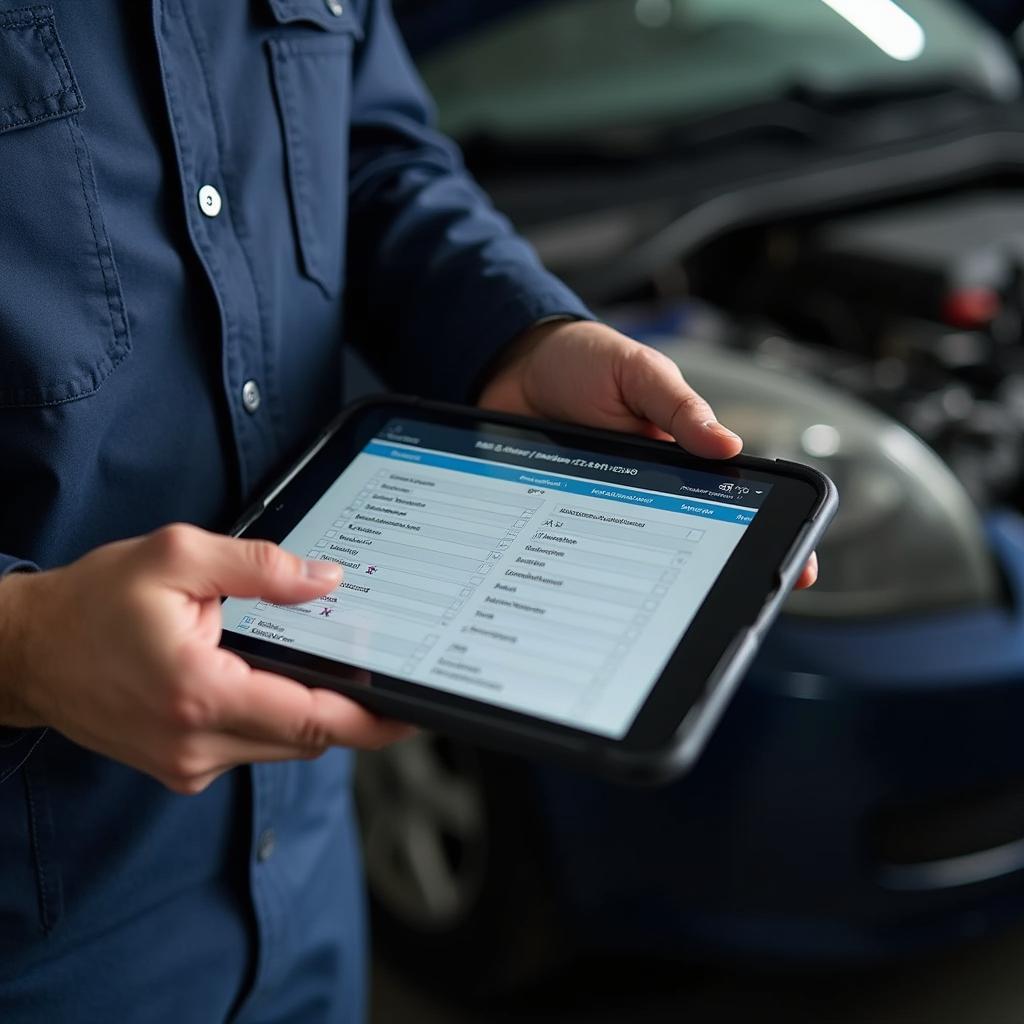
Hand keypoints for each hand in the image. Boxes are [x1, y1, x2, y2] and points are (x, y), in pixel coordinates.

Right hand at [0, 525, 412, 792]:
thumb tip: (326, 579)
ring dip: (310, 710)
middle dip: (347, 707)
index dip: (371, 721)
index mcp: (200, 693)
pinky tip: (273, 677)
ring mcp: (188, 764)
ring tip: (321, 663)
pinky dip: (276, 716)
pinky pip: (254, 745)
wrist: (28, 652)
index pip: (312, 720)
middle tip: (376, 667)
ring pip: (284, 745)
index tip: (413, 714)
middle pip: (307, 737)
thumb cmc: (93, 603)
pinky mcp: (183, 767)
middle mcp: (197, 744)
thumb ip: (260, 567)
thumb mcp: (176, 557)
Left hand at [479, 320, 817, 588]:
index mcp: (680, 452)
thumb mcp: (638, 372)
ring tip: (660, 599)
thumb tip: (729, 447)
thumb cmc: (585, 361)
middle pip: (692, 535)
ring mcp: (608, 503)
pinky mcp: (566, 513)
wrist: (512, 365)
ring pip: (637, 551)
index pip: (734, 494)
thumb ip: (678, 407)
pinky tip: (586, 582)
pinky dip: (583, 562)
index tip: (799, 568)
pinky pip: (581, 544)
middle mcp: (650, 485)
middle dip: (713, 568)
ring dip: (647, 573)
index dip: (767, 529)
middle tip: (726, 596)